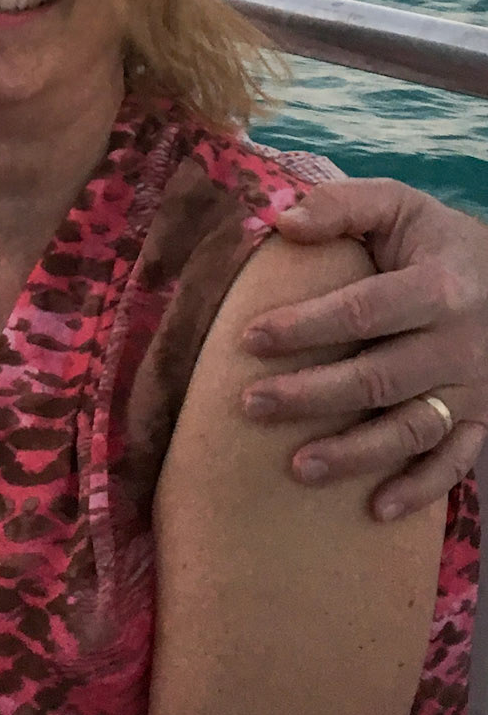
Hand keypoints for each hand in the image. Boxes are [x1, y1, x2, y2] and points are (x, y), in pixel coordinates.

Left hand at [240, 180, 487, 518]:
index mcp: (438, 287)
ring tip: (296, 467)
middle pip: (380, 377)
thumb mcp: (398, 205)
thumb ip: (343, 204)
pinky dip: (419, 490)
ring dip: (355, 453)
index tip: (249, 338)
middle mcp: (460, 343)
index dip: (305, 326)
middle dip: (312, 395)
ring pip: (413, 429)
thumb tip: (282, 220)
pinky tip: (374, 510)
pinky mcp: (482, 420)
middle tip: (251, 404)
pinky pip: (455, 463)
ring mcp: (474, 388)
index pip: (363, 311)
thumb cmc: (435, 243)